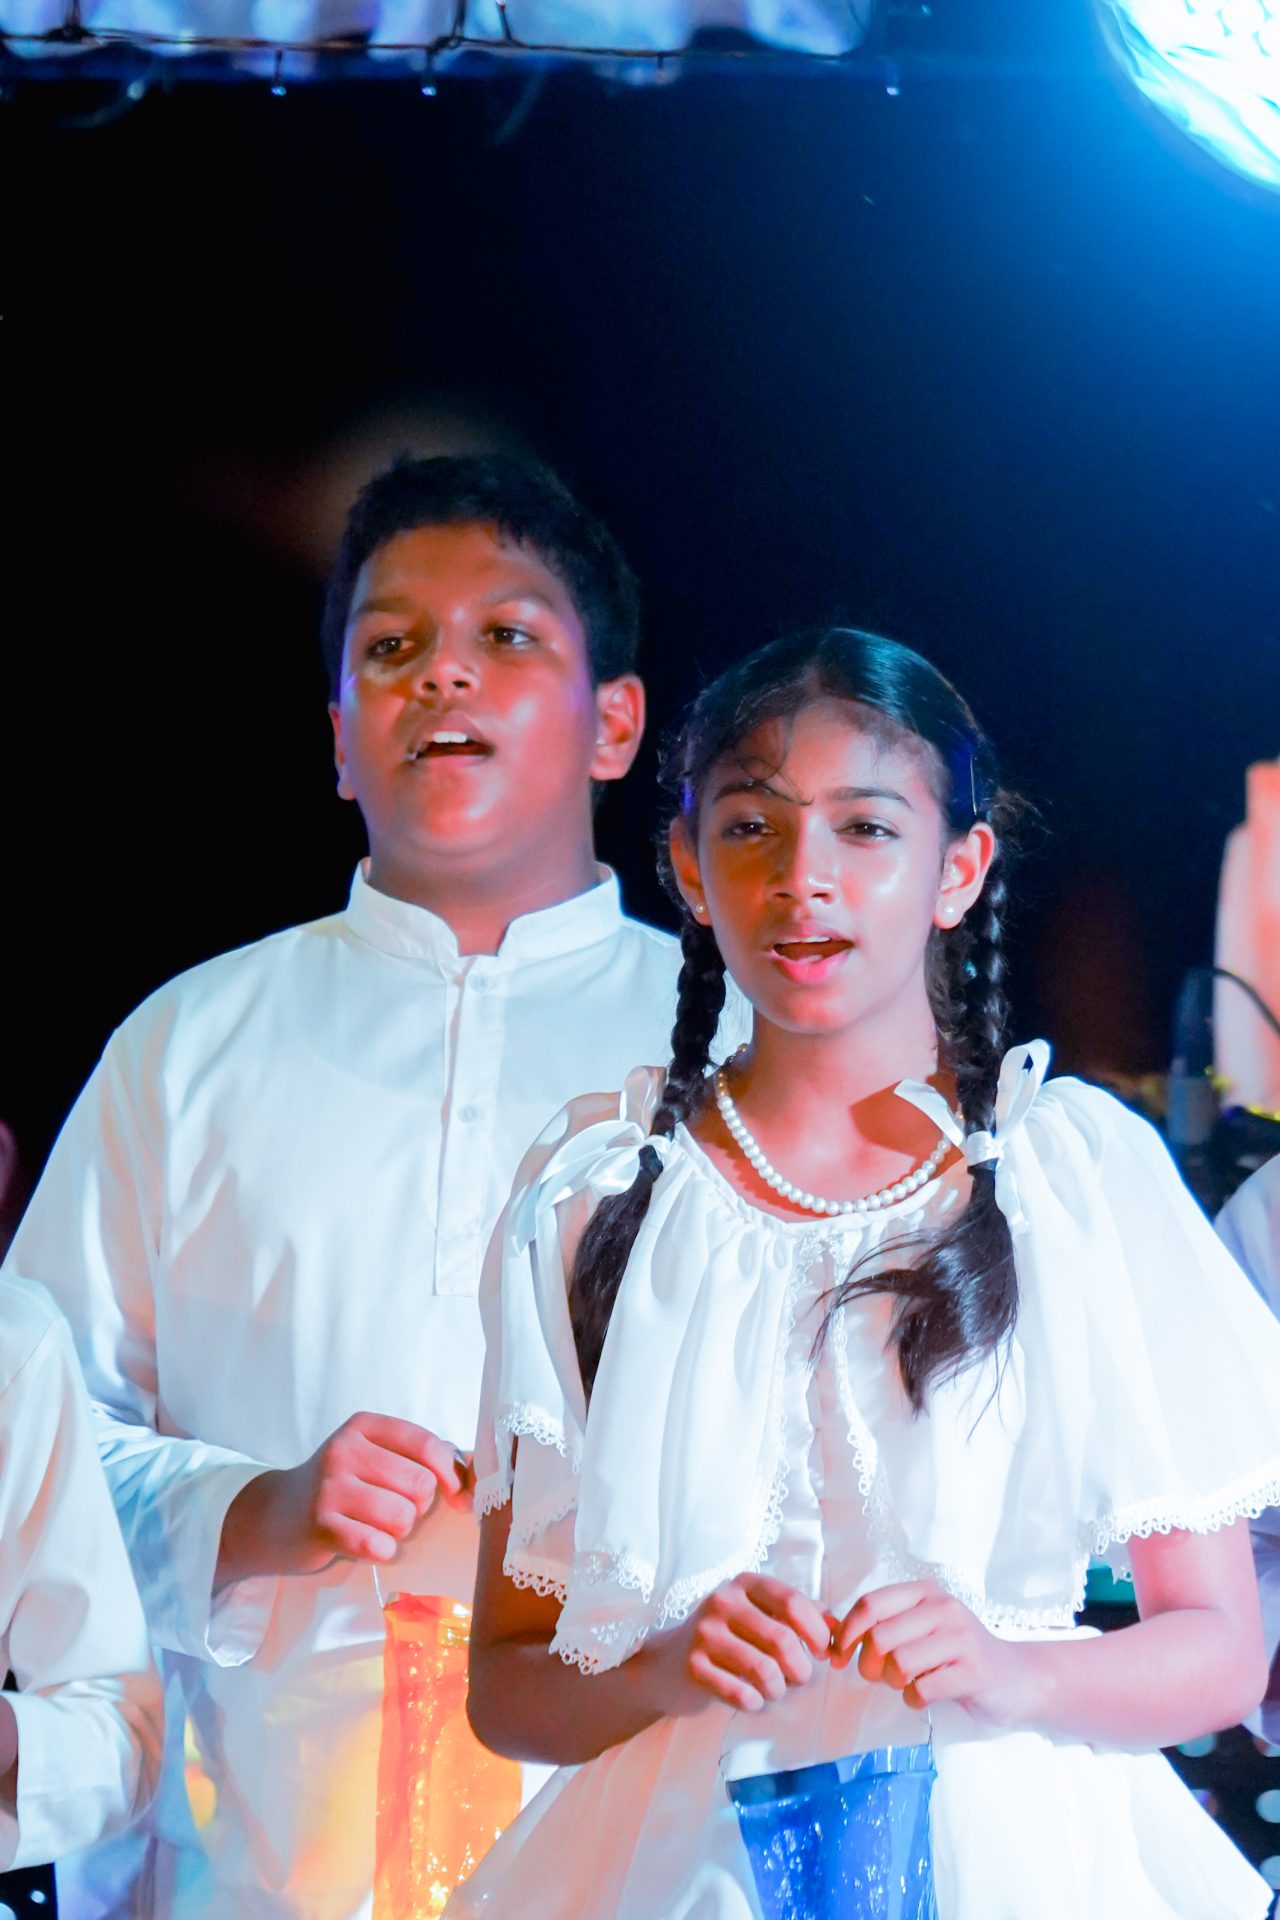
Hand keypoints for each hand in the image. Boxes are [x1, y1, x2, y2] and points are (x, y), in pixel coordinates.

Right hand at [219, 1413, 472, 1583]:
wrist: (273, 1516)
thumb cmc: (339, 1487)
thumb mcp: (374, 1458)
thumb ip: (421, 1457)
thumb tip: (475, 1470)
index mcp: (364, 1427)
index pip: (427, 1444)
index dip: (452, 1474)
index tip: (458, 1496)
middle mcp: (345, 1450)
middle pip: (420, 1485)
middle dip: (418, 1506)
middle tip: (392, 1509)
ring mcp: (329, 1487)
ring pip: (402, 1516)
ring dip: (398, 1531)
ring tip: (374, 1525)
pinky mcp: (320, 1525)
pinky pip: (378, 1544)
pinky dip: (381, 1549)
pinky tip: (365, 1542)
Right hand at [649, 1574, 830, 1716]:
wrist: (666, 1664)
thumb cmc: (726, 1637)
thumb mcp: (759, 1614)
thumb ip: (798, 1615)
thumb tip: (838, 1627)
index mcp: (744, 1584)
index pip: (792, 1602)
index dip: (817, 1631)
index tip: (823, 1653)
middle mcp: (722, 1602)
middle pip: (782, 1639)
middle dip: (800, 1668)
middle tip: (799, 1679)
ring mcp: (704, 1633)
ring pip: (764, 1669)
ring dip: (779, 1688)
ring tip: (775, 1690)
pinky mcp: (693, 1667)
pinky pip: (740, 1693)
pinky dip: (755, 1703)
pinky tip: (752, 1700)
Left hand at [832, 1579, 1031, 1725]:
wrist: (1016, 1678)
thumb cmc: (958, 1655)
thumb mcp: (922, 1628)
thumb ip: (884, 1625)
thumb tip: (832, 1634)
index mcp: (925, 1594)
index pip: (870, 1604)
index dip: (845, 1633)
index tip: (838, 1657)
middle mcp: (943, 1609)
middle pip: (880, 1637)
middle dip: (869, 1664)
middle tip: (878, 1677)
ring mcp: (961, 1639)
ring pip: (900, 1662)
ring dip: (893, 1683)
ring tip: (906, 1683)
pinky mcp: (974, 1672)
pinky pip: (923, 1689)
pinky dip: (914, 1699)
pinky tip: (923, 1695)